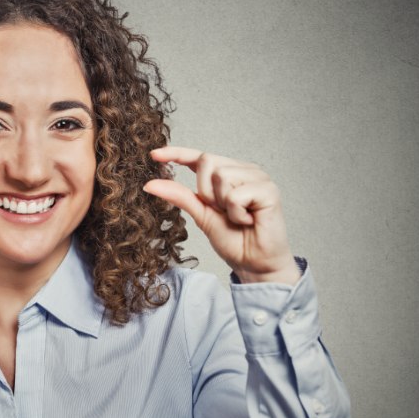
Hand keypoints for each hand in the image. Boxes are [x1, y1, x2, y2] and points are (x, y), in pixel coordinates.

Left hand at [143, 146, 299, 284]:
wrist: (254, 264)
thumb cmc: (233, 240)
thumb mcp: (200, 215)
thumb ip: (180, 196)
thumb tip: (150, 184)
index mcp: (227, 174)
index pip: (199, 157)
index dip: (177, 153)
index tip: (153, 154)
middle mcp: (243, 170)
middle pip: (207, 160)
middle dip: (205, 190)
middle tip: (222, 212)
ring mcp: (258, 178)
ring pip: (221, 175)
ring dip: (222, 203)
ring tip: (238, 217)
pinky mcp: (269, 190)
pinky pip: (236, 194)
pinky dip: (236, 212)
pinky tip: (248, 220)